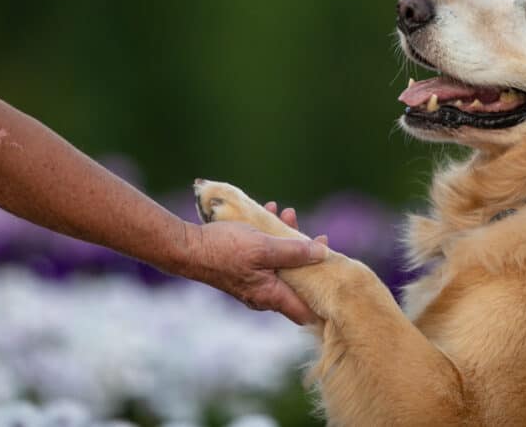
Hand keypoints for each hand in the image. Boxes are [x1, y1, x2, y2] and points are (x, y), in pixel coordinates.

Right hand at [183, 205, 328, 324]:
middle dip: (308, 256)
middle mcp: (264, 295)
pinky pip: (265, 257)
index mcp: (272, 296)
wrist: (186, 247)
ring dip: (289, 241)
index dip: (324, 299)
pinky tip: (270, 212)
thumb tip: (322, 254)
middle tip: (317, 235)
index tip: (338, 280)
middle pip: (297, 282)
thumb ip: (294, 252)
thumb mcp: (264, 247)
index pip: (306, 312)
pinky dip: (272, 239)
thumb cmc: (224, 249)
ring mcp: (253, 283)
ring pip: (281, 265)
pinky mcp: (243, 270)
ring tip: (289, 213)